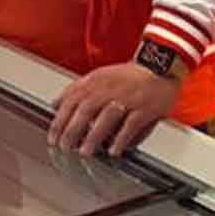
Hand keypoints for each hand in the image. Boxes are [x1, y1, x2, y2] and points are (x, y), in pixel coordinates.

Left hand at [49, 62, 179, 156]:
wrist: (161, 64)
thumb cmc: (130, 75)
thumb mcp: (99, 76)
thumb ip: (77, 89)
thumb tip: (54, 103)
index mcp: (97, 80)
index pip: (73, 99)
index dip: (60, 118)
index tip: (53, 135)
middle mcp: (110, 88)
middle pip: (86, 109)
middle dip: (72, 130)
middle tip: (64, 146)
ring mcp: (128, 98)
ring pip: (107, 117)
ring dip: (94, 136)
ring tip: (85, 151)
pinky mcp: (145, 108)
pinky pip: (131, 125)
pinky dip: (121, 139)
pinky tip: (113, 151)